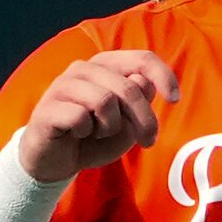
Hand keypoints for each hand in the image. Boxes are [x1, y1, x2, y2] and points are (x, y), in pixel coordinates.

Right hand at [16, 50, 180, 180]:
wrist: (56, 162)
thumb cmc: (95, 138)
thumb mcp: (127, 125)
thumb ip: (139, 102)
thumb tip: (142, 81)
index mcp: (107, 66)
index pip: (142, 58)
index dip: (163, 76)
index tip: (175, 99)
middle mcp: (84, 68)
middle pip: (129, 87)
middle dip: (144, 119)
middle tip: (148, 141)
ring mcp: (63, 85)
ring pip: (105, 100)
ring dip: (110, 126)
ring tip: (99, 132)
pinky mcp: (47, 107)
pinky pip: (80, 117)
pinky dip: (86, 132)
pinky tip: (77, 134)